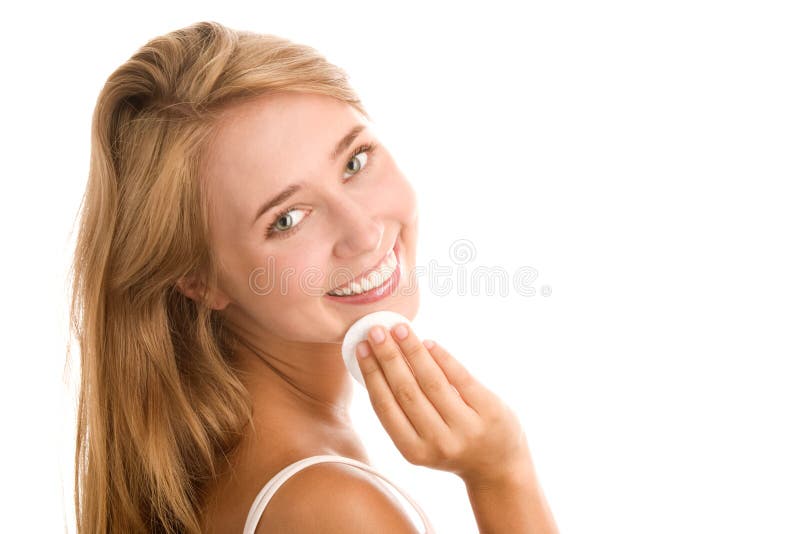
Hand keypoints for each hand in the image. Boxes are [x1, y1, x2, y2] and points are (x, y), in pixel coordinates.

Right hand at [355, 323, 530, 483]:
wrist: (497, 466)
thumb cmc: (450, 444)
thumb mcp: (421, 440)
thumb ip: (403, 410)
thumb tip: (381, 359)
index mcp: (413, 450)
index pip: (385, 406)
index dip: (371, 374)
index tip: (361, 347)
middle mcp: (438, 442)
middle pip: (406, 391)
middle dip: (388, 357)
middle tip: (376, 331)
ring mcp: (466, 427)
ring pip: (432, 382)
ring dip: (412, 351)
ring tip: (400, 329)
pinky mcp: (490, 411)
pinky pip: (461, 378)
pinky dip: (443, 358)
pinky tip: (428, 342)